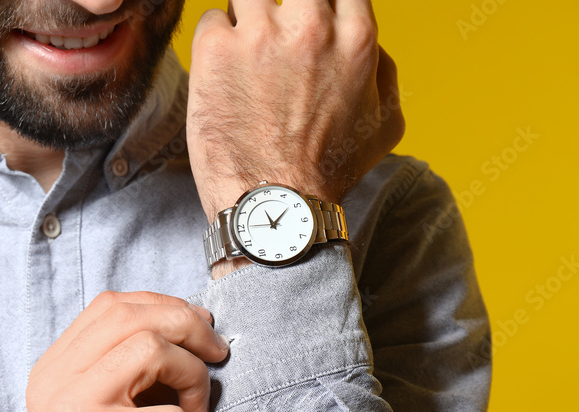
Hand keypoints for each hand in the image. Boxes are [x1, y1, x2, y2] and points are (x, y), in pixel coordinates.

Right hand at [26, 291, 228, 411]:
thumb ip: (131, 371)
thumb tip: (192, 324)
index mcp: (55, 370)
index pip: (110, 305)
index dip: (164, 305)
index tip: (198, 328)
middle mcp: (58, 384)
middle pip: (133, 316)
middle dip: (190, 328)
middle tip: (217, 356)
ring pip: (151, 350)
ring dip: (193, 377)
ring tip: (198, 411)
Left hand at [186, 0, 404, 222]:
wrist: (274, 206)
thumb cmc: (328, 173)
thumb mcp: (385, 124)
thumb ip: (383, 71)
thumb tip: (369, 44)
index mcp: (356, 38)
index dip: (323, 5)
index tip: (307, 21)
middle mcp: (310, 26)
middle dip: (284, 9)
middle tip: (273, 38)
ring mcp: (260, 35)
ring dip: (246, 17)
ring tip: (244, 53)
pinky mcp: (216, 50)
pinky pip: (211, 21)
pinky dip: (215, 42)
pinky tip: (223, 75)